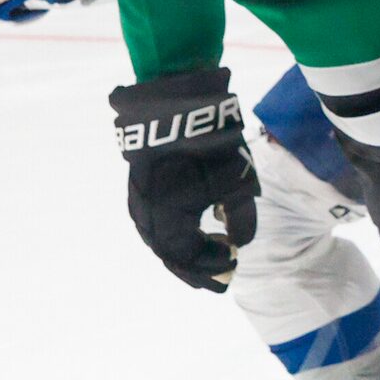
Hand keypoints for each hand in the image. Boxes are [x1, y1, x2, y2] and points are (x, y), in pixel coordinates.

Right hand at [109, 68, 258, 291]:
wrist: (177, 99)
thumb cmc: (212, 141)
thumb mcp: (239, 181)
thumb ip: (242, 219)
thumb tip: (240, 244)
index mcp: (167, 216)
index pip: (186, 257)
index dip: (211, 265)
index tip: (235, 262)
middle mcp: (146, 212)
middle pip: (169, 254)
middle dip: (196, 269)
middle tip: (223, 279)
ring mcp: (137, 198)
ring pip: (157, 240)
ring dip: (183, 254)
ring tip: (208, 260)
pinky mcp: (138, 185)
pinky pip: (152, 222)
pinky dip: (172, 235)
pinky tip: (191, 232)